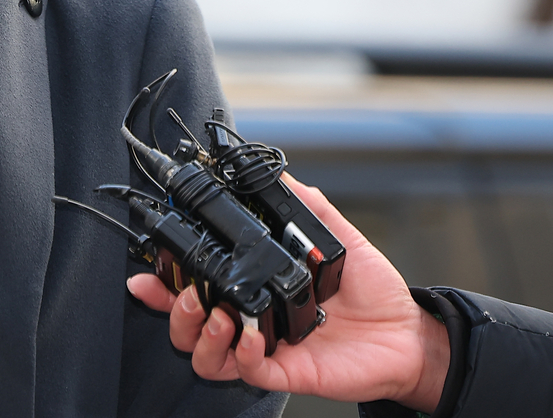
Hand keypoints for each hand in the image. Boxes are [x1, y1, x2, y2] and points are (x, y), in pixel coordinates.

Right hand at [126, 176, 449, 410]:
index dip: (164, 285)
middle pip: (186, 328)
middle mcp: (252, 322)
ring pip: (205, 356)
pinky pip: (249, 373)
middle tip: (185, 294)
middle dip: (172, 312)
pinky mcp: (286, 374)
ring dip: (200, 335)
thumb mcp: (338, 240)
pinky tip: (253, 338)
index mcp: (254, 292)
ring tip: (215, 315)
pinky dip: (243, 356)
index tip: (144, 275)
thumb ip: (309, 208)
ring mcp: (266, 351)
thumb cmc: (373, 293)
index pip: (197, 289)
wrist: (408, 334)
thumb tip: (286, 176)